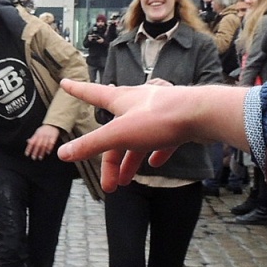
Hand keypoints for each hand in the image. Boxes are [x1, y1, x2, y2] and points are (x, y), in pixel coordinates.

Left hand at [25, 125, 59, 160]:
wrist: (53, 124)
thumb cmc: (44, 130)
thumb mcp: (37, 132)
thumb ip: (33, 137)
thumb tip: (28, 141)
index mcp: (36, 134)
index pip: (31, 142)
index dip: (29, 148)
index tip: (27, 154)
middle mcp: (41, 135)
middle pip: (37, 144)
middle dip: (35, 152)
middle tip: (33, 158)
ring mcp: (48, 136)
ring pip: (44, 145)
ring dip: (42, 152)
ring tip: (40, 157)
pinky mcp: (54, 136)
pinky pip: (51, 143)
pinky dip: (49, 148)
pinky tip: (47, 152)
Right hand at [56, 79, 185, 191]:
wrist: (203, 115)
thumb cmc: (160, 119)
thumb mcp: (119, 134)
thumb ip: (91, 145)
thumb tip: (62, 154)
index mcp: (121, 100)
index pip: (92, 93)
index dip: (77, 90)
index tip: (65, 82)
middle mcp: (137, 104)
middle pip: (114, 132)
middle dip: (109, 159)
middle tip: (108, 183)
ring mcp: (158, 113)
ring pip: (137, 139)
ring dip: (130, 161)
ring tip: (126, 182)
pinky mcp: (177, 123)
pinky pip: (162, 140)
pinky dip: (155, 152)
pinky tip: (155, 164)